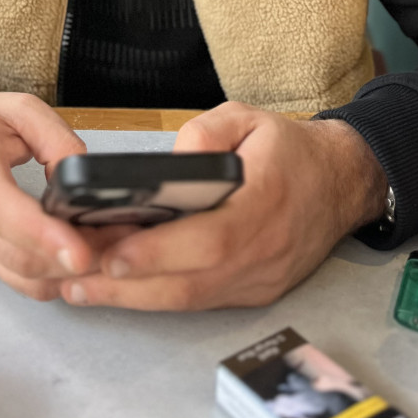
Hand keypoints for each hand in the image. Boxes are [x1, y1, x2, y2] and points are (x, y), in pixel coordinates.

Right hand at [0, 92, 121, 299]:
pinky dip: (52, 279)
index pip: (2, 212)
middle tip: (117, 244)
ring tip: (106, 252)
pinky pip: (18, 281)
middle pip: (19, 257)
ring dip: (66, 275)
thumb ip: (57, 139)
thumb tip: (82, 181)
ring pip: (22, 278)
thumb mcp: (18, 110)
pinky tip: (78, 262)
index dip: (42, 235)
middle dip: (72, 260)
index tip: (80, 249)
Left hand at [58, 102, 388, 310]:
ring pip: (193, 300)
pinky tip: (122, 289)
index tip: (113, 253)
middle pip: (192, 282)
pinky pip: (203, 301)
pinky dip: (159, 297)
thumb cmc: (289, 149)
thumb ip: (207, 132)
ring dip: (134, 299)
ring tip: (81, 289)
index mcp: (266, 201)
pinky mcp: (256, 291)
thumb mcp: (248, 117)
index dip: (160, 252)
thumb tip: (171, 164)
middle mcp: (265, 250)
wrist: (342, 182)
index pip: (211, 238)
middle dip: (129, 286)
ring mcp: (262, 278)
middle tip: (75, 277)